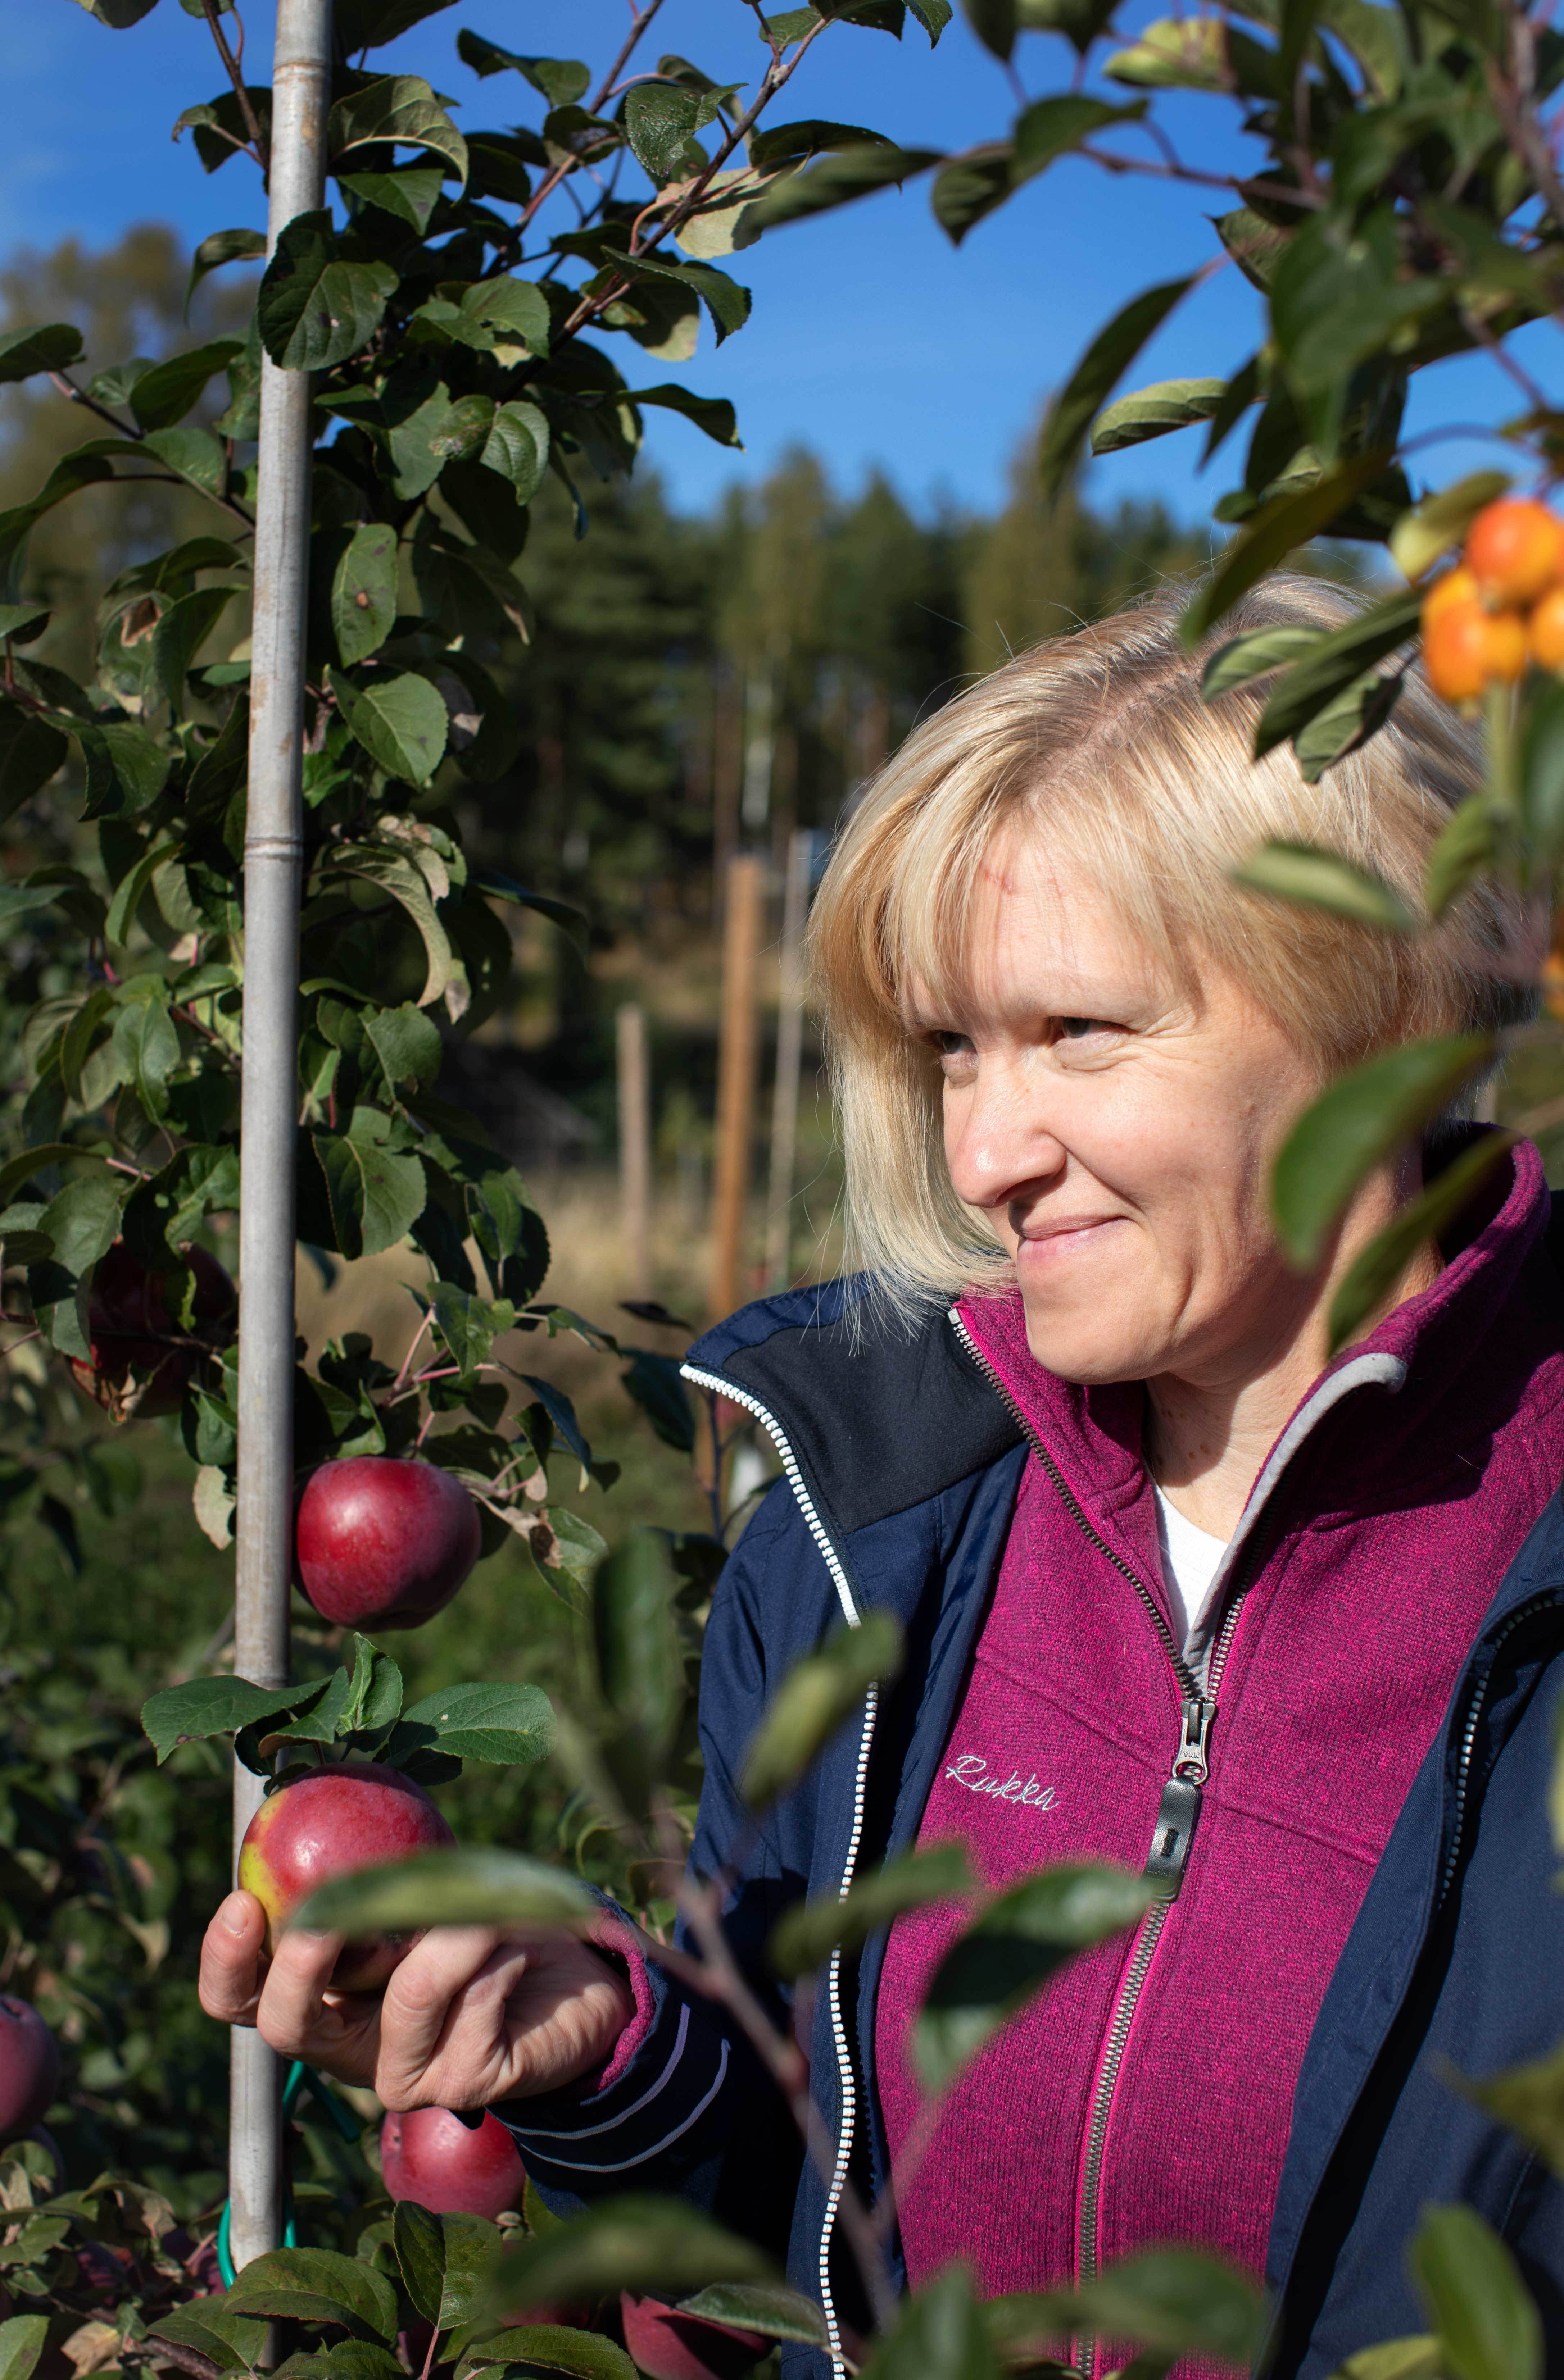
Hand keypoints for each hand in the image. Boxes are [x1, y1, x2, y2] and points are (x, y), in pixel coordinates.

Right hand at [199, 1890, 635, 2109]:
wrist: (565, 1980)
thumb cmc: (477, 1921)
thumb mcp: (417, 1889)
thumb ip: (368, 1865)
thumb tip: (321, 1786)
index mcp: (321, 2002)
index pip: (239, 1998)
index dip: (225, 1960)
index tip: (242, 1902)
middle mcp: (349, 2049)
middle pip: (287, 2024)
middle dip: (301, 1962)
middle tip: (325, 1915)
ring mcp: (404, 2078)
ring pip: (406, 1997)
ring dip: (449, 1933)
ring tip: (485, 1904)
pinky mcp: (465, 2085)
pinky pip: (475, 2001)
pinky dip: (500, 1953)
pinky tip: (518, 1947)